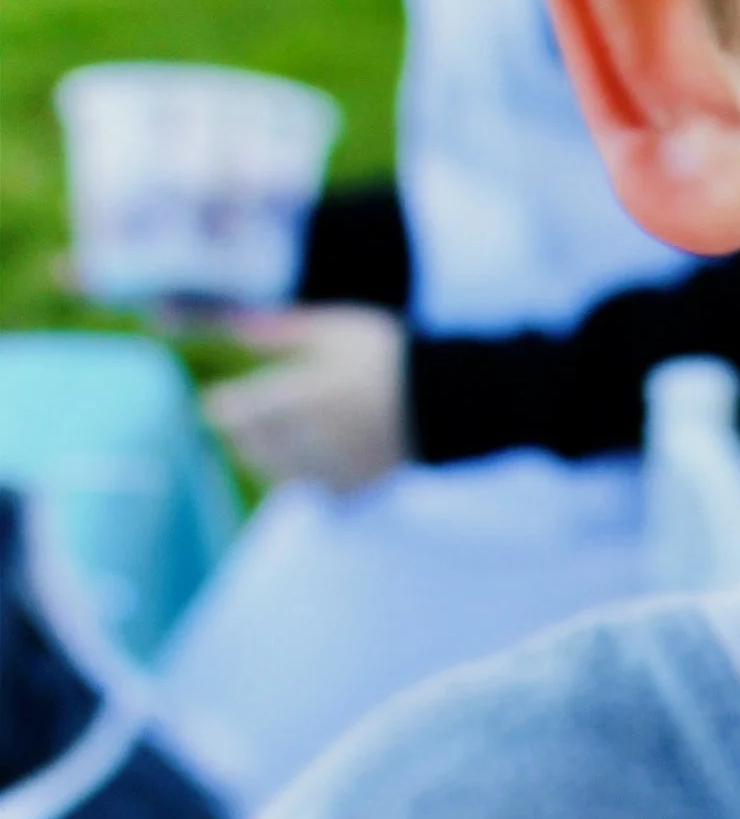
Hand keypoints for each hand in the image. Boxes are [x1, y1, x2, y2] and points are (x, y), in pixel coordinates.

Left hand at [202, 305, 408, 488]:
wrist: (444, 399)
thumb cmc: (385, 355)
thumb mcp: (332, 329)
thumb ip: (280, 332)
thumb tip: (231, 328)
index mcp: (307, 393)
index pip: (242, 412)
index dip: (222, 407)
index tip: (214, 401)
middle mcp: (316, 435)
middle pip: (253, 446)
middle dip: (240, 432)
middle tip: (240, 419)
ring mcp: (335, 465)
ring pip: (277, 473)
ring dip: (265, 456)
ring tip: (271, 437)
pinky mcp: (354, 485)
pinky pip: (312, 490)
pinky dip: (303, 477)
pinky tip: (309, 458)